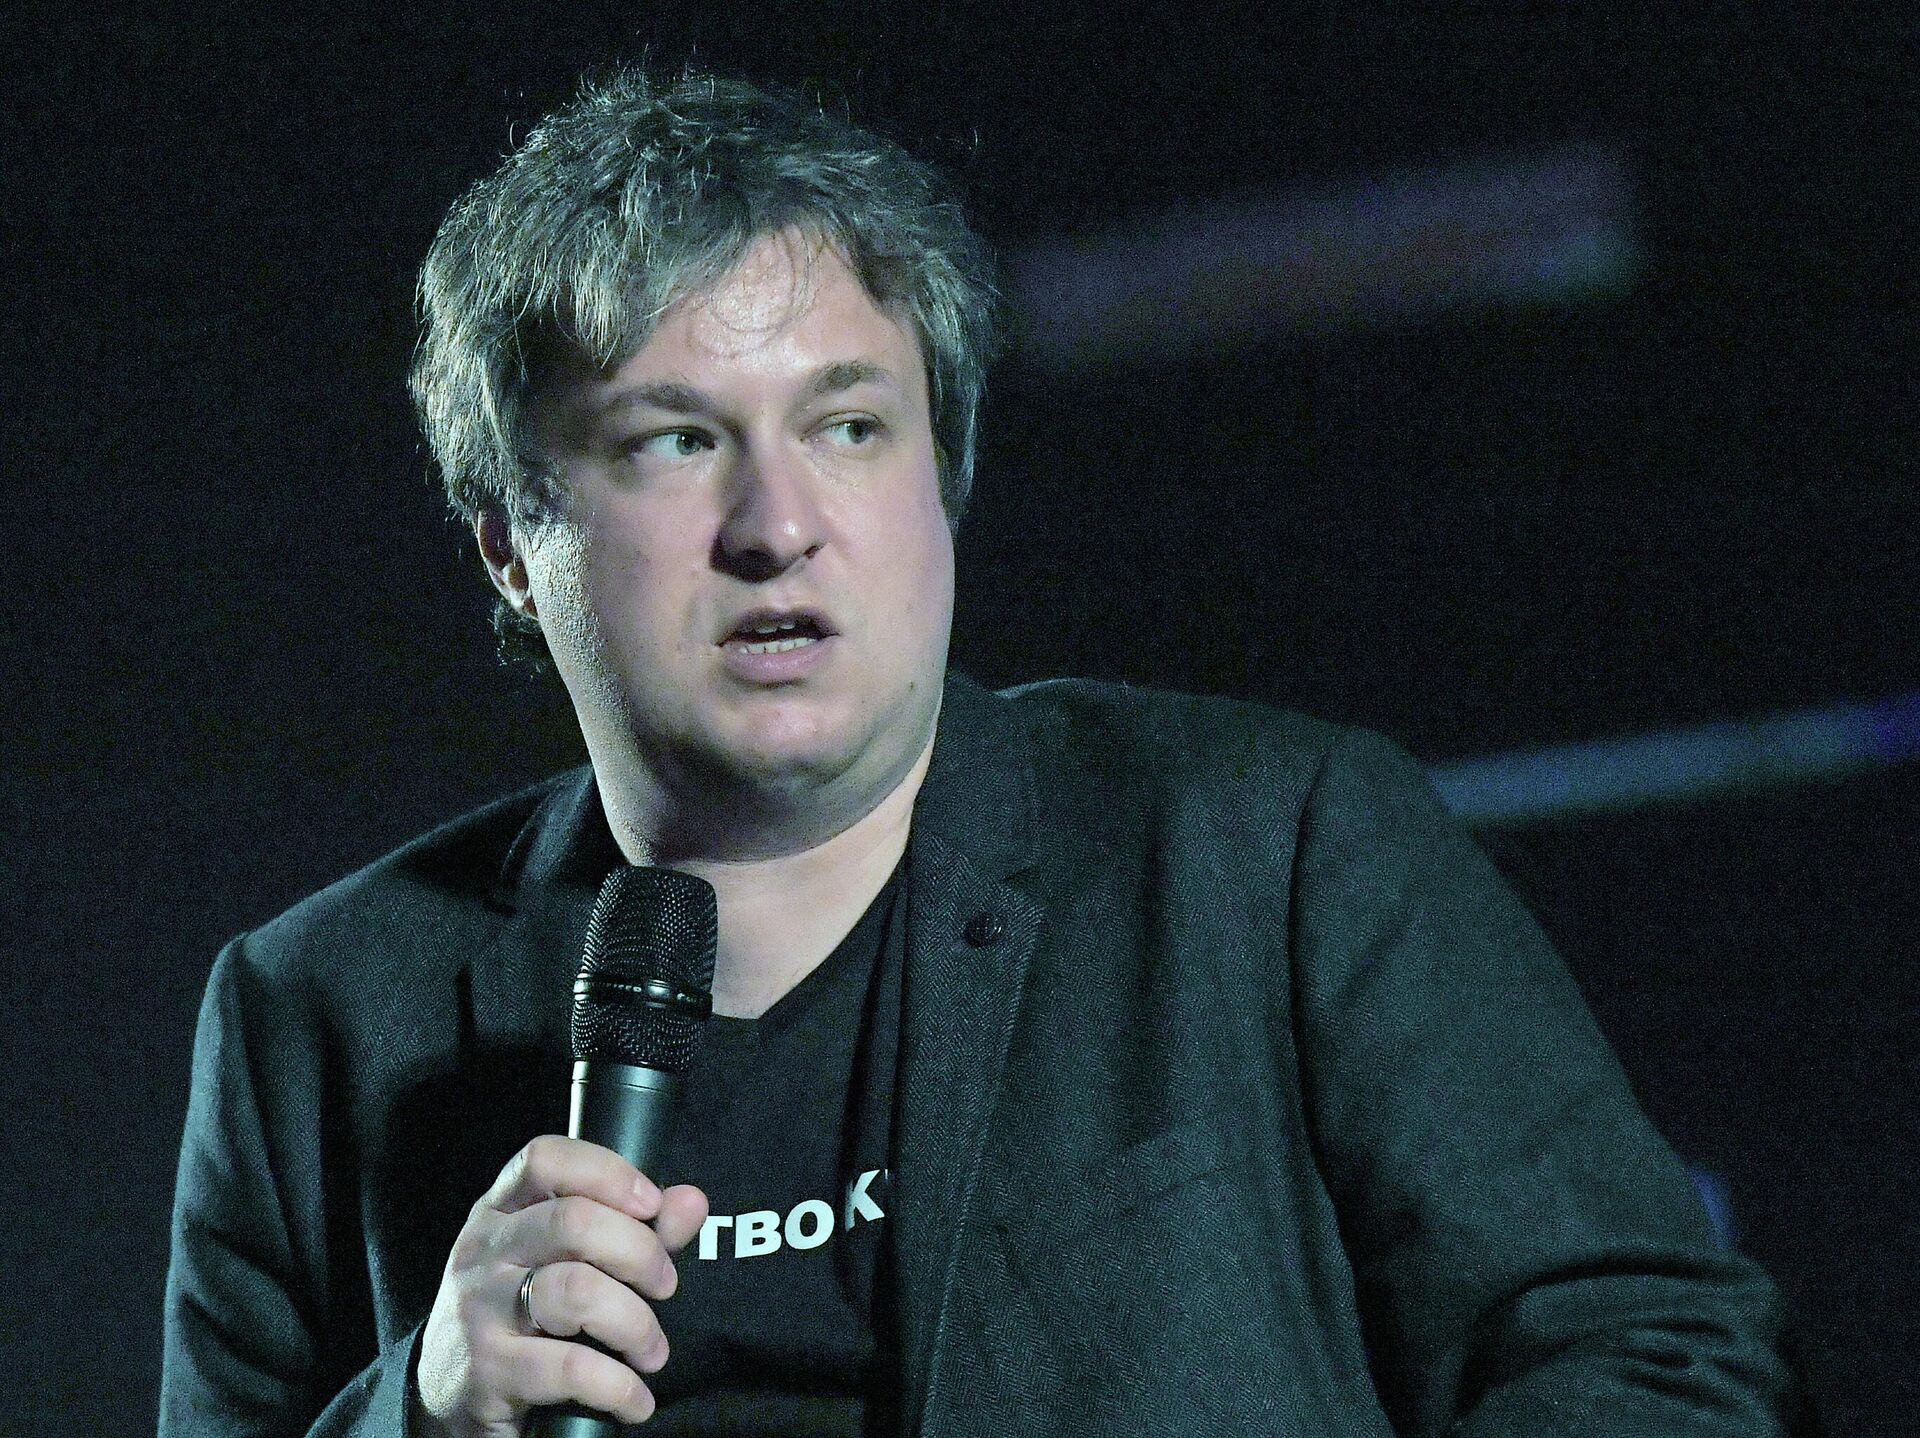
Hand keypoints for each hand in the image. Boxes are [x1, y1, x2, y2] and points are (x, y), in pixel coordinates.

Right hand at [414, 1135, 708, 1436]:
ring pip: (576, 1291)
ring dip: (636, 1323)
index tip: (653, 1203)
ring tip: (653, 1352)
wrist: (450, 1400)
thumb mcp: (565, 1262)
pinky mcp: (486, 1371)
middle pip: (574, 1222)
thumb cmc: (523, 1317)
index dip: (608, 1172)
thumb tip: (692, 1201)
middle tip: (665, 1286)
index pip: (546, 1159)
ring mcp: (479, 1309)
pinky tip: (635, 1400)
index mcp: (500, 1211)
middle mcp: (483, 1250)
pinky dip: (619, 1386)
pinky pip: (569, 1367)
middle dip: (641, 1253)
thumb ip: (633, 1230)